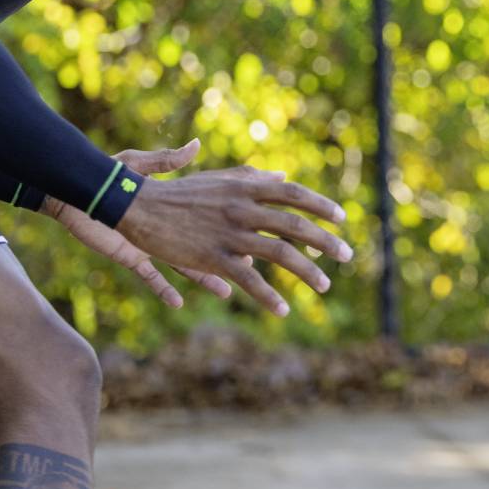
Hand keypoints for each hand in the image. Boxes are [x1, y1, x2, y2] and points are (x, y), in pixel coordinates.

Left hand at [43, 138, 233, 308]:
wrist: (73, 196)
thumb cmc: (106, 173)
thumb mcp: (137, 163)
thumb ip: (165, 160)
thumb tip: (196, 145)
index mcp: (172, 203)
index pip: (210, 208)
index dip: (233, 213)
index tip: (255, 219)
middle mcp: (167, 226)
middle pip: (206, 242)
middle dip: (228, 253)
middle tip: (252, 262)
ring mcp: (152, 243)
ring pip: (185, 265)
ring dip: (205, 278)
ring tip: (226, 290)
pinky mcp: (133, 256)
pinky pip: (151, 277)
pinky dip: (163, 290)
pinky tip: (178, 304)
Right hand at [115, 156, 351, 317]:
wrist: (141, 207)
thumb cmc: (183, 193)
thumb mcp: (221, 180)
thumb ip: (253, 179)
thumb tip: (283, 178)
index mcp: (246, 188)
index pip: (294, 196)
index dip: (320, 206)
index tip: (342, 219)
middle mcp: (243, 209)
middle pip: (294, 225)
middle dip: (325, 241)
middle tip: (347, 256)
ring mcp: (230, 234)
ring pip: (279, 254)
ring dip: (307, 272)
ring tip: (325, 286)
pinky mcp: (213, 258)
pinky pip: (248, 280)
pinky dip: (268, 296)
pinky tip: (283, 310)